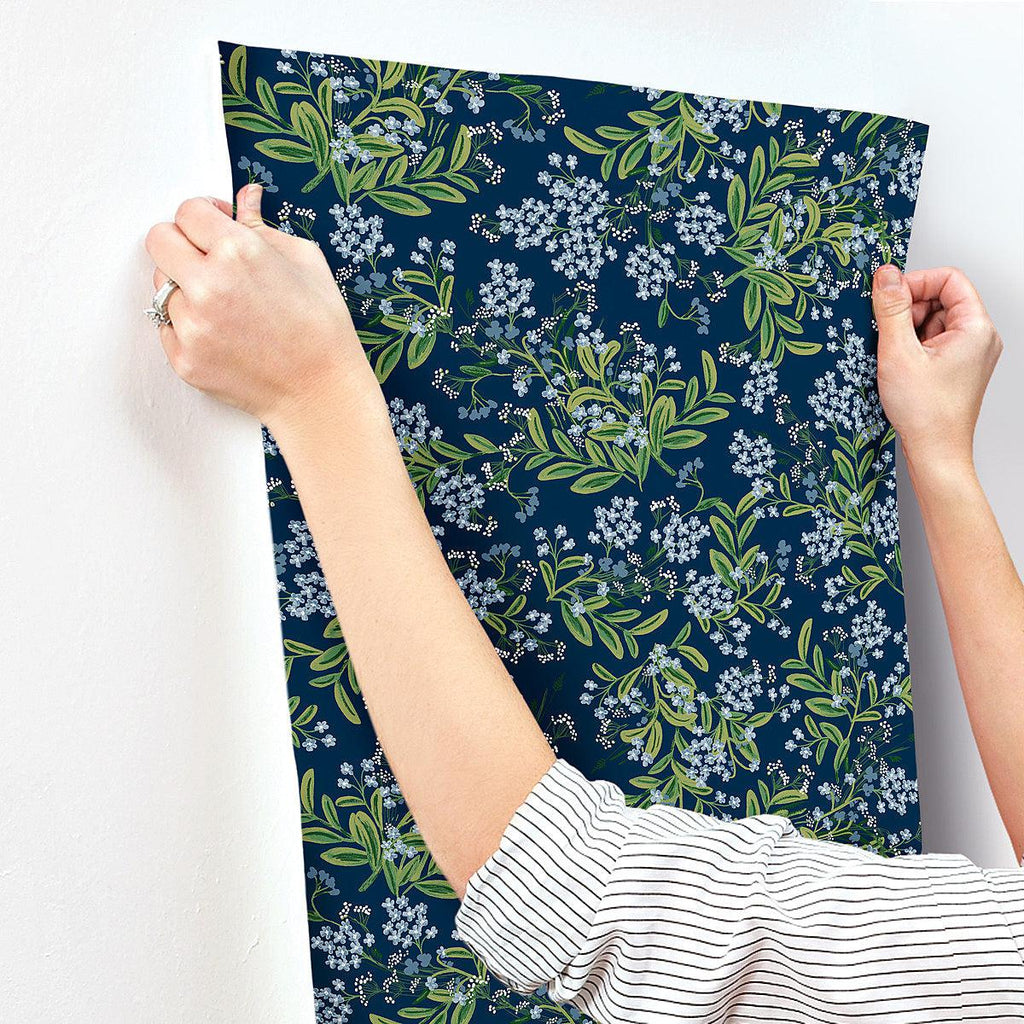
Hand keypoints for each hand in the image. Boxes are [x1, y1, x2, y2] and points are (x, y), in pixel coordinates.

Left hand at [144, 183, 376, 430]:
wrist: (321, 392)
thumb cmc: (322, 327)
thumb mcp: (306, 261)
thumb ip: (263, 226)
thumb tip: (245, 196)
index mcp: (239, 252)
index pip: (187, 211)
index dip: (203, 216)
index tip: (215, 228)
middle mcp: (208, 286)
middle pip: (159, 240)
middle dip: (181, 243)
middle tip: (207, 260)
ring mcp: (192, 326)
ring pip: (162, 286)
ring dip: (185, 288)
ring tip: (224, 305)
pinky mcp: (184, 359)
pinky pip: (167, 326)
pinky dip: (188, 325)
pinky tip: (223, 333)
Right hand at [871, 263, 1002, 471]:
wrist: (936, 453)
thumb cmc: (926, 413)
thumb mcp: (898, 353)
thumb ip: (891, 309)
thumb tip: (886, 275)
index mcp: (976, 328)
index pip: (949, 279)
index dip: (916, 282)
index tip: (889, 296)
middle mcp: (979, 338)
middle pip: (941, 299)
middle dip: (909, 309)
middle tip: (887, 331)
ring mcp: (969, 354)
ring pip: (934, 321)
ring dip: (908, 330)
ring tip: (895, 355)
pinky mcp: (956, 368)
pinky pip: (932, 342)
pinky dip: (912, 347)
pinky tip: (899, 366)